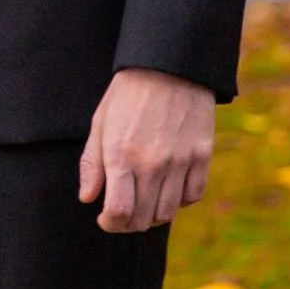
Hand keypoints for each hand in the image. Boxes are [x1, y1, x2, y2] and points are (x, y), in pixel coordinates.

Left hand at [79, 68, 215, 232]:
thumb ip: (92, 163)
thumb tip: (87, 198)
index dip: (110, 223)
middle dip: (129, 223)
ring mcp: (180, 161)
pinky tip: (169, 186)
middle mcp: (152, 163)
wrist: (169, 65)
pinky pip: (192, 196)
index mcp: (121, 155)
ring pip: (168, 213)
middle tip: (124, 213)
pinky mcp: (202, 155)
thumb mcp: (101, 122)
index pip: (119, 213)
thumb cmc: (128, 94)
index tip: (106, 218)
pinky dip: (179, 199)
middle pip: (143, 219)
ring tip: (145, 200)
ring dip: (154, 214)